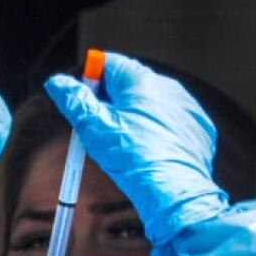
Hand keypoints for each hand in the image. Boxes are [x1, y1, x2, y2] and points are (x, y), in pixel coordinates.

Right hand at [45, 54, 226, 244]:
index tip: (82, 99)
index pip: (109, 63)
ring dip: (135, 117)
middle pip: (130, 85)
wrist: (174, 192)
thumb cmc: (135, 159)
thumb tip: (57, 83)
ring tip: (126, 146)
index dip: (90, 79)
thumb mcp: (94, 128)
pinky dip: (157, 132)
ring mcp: (186, 107)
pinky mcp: (198, 128)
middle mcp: (168, 86)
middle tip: (100, 128)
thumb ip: (75, 101)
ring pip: (151, 104)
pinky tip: (149, 153)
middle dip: (111, 102)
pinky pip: (171, 122)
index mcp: (141, 80)